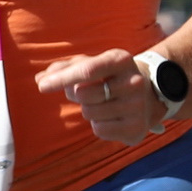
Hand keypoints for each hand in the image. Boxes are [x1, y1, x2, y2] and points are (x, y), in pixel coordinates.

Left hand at [36, 48, 160, 144]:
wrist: (151, 94)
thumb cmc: (111, 76)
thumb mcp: (94, 64)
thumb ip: (65, 68)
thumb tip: (40, 78)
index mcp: (120, 59)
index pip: (87, 70)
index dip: (62, 78)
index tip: (42, 86)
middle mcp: (133, 82)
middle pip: (82, 94)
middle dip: (76, 94)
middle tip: (87, 91)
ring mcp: (137, 106)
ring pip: (89, 113)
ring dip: (88, 110)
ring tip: (105, 103)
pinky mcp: (137, 128)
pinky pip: (99, 130)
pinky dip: (99, 124)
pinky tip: (112, 117)